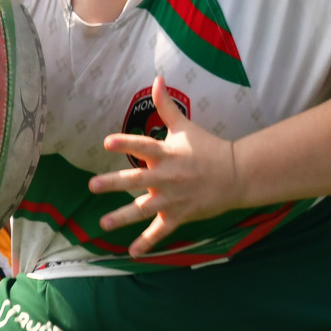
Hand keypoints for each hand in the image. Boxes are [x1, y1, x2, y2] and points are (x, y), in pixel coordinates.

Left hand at [89, 75, 242, 256]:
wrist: (237, 174)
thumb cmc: (207, 147)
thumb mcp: (185, 126)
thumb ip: (166, 106)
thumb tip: (157, 78)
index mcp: (167, 153)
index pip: (143, 145)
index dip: (126, 143)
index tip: (106, 142)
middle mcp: (167, 176)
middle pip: (136, 180)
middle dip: (114, 183)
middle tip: (93, 186)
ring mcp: (173, 198)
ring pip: (144, 209)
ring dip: (123, 217)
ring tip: (103, 224)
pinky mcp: (180, 215)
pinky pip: (161, 231)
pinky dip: (148, 242)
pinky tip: (132, 252)